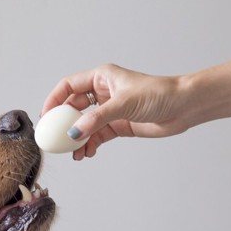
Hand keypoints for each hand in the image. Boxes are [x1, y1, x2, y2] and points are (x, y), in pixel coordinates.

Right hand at [41, 64, 190, 159]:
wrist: (184, 107)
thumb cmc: (158, 94)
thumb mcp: (123, 104)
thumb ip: (96, 119)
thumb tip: (73, 133)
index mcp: (101, 77)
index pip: (69, 86)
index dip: (54, 100)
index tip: (46, 117)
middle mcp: (103, 92)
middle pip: (74, 107)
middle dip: (63, 123)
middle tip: (54, 138)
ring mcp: (111, 109)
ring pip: (85, 124)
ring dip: (78, 138)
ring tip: (73, 152)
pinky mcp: (119, 124)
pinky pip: (98, 135)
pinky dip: (90, 144)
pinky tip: (87, 153)